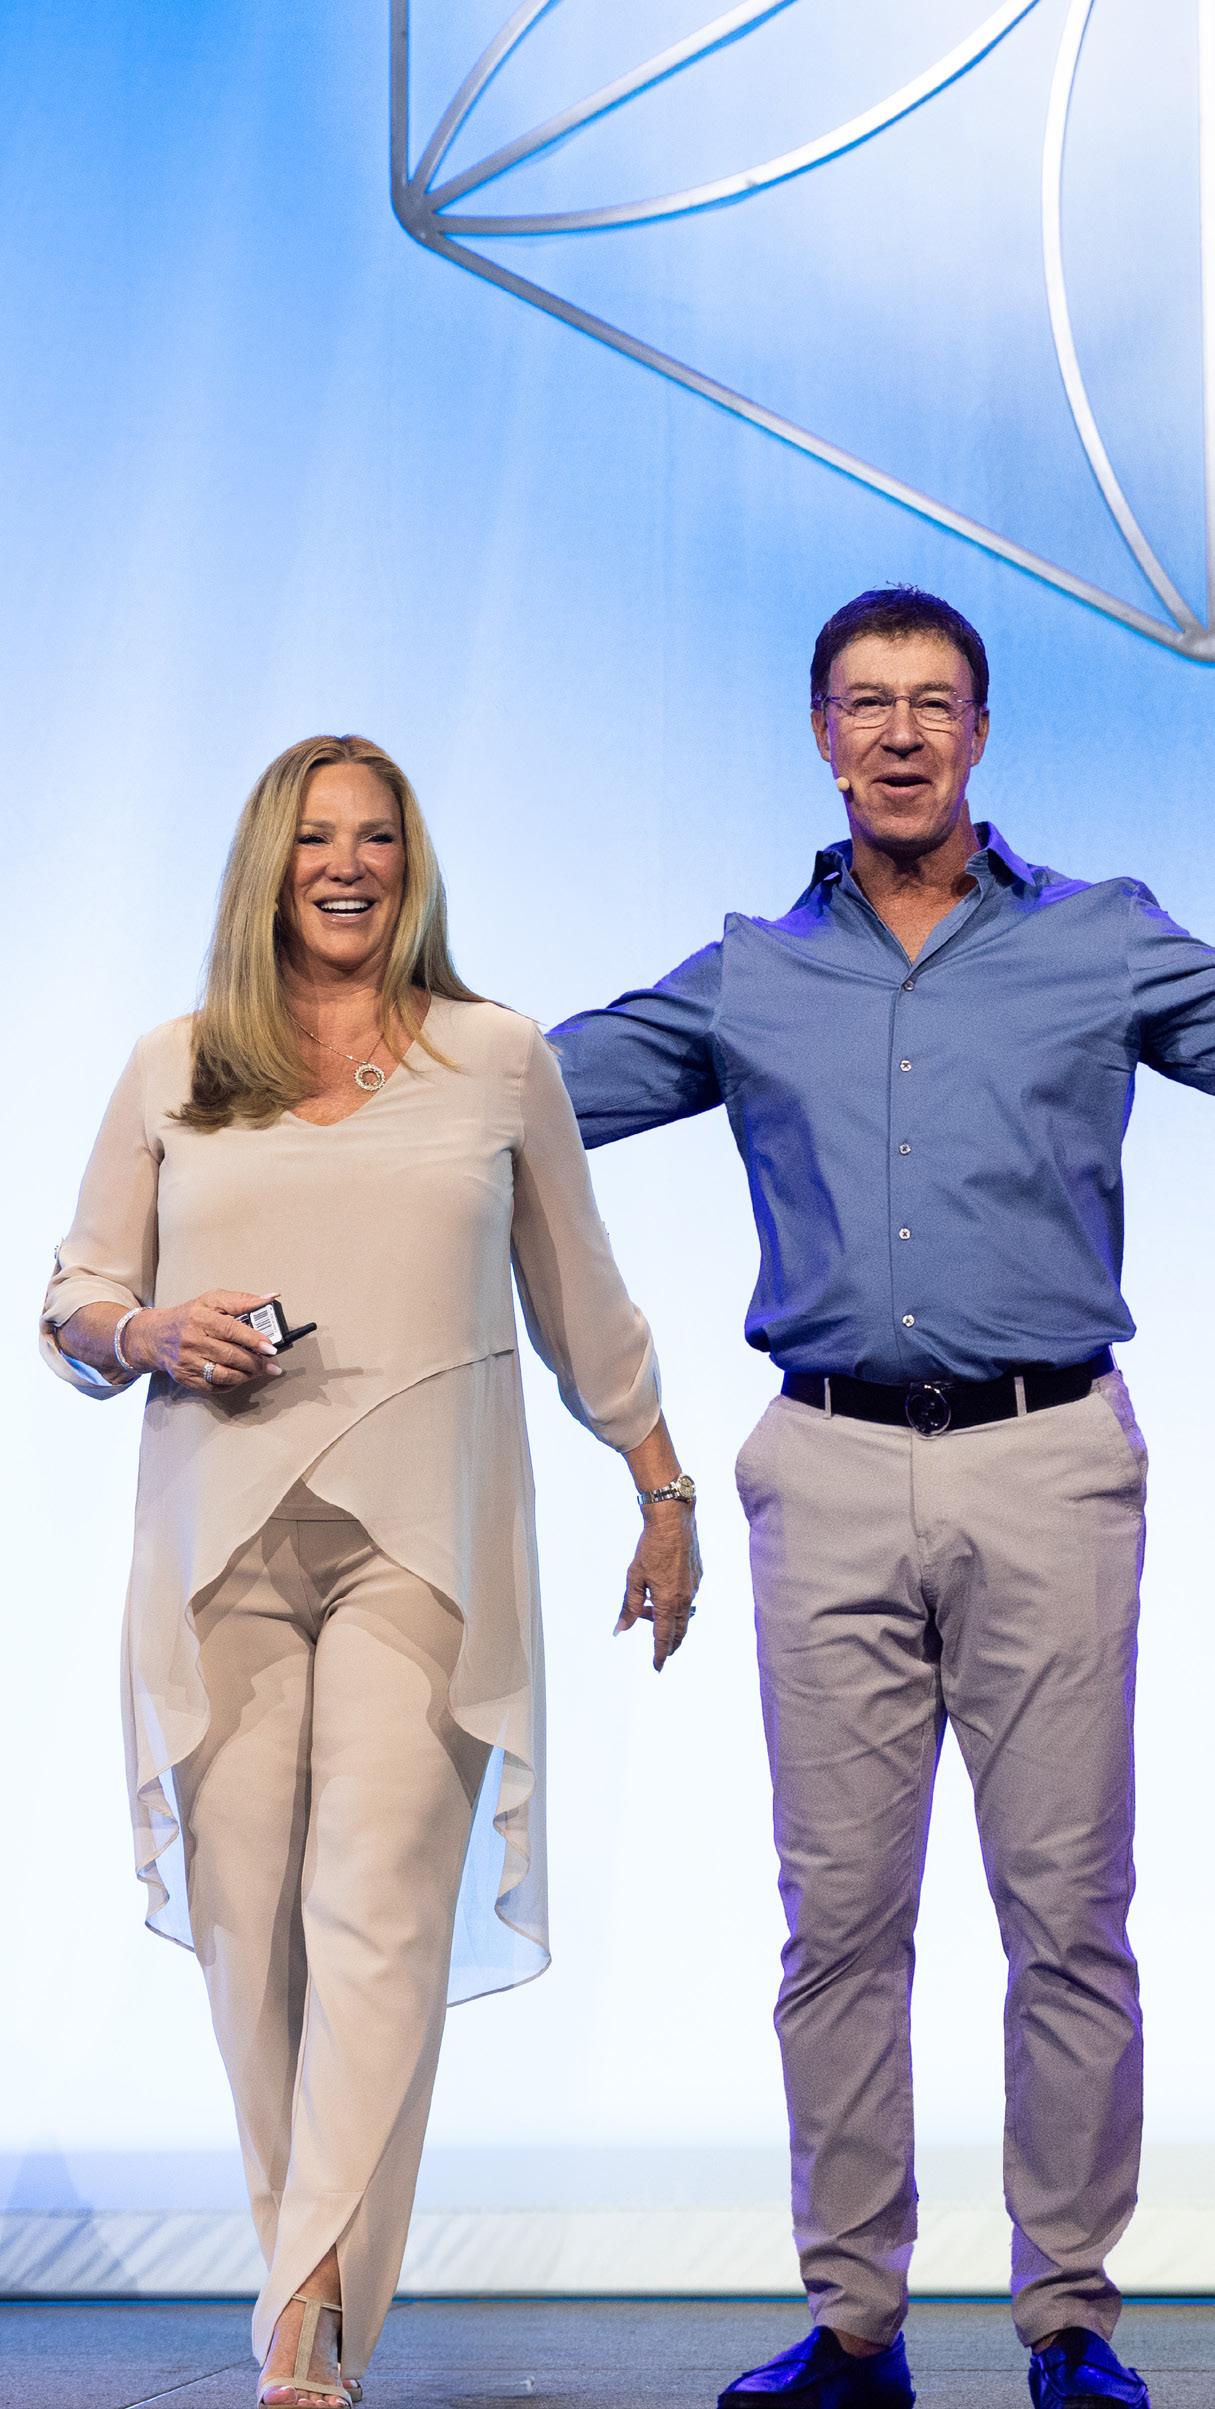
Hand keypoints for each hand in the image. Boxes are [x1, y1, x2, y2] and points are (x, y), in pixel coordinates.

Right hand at [124, 1290, 280, 1392]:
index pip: (232, 1330)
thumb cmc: (189, 1316)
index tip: (271, 1348)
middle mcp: (193, 1340)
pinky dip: (230, 1384)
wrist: (155, 1335)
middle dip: (255, 1363)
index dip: (254, 1340)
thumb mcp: (213, 1300)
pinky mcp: (185, 1377)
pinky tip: (239, 1378)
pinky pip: (213, 1387)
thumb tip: (271, 1298)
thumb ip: (242, 1300)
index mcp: (201, 1318)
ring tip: (258, 1372)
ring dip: (246, 1376)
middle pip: (230, 1356)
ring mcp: (188, 1361)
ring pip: (223, 1375)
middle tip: (271, 1365)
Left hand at [616, 1504, 702, 1670]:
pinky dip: (675, 1603)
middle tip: (661, 1651)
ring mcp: (694, 1587)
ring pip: (683, 1614)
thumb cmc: (650, 1549)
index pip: (664, 1638)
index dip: (660, 1655)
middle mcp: (684, 1599)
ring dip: (669, 1619)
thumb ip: (629, 1607)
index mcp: (667, 1602)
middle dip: (670, 1643)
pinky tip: (663, 1590)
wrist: (674, 1522)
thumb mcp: (633, 1579)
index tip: (658, 1668)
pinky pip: (688, 1598)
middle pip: (678, 1631)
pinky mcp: (698, 1576)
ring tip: (649, 1610)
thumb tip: (619, 1631)